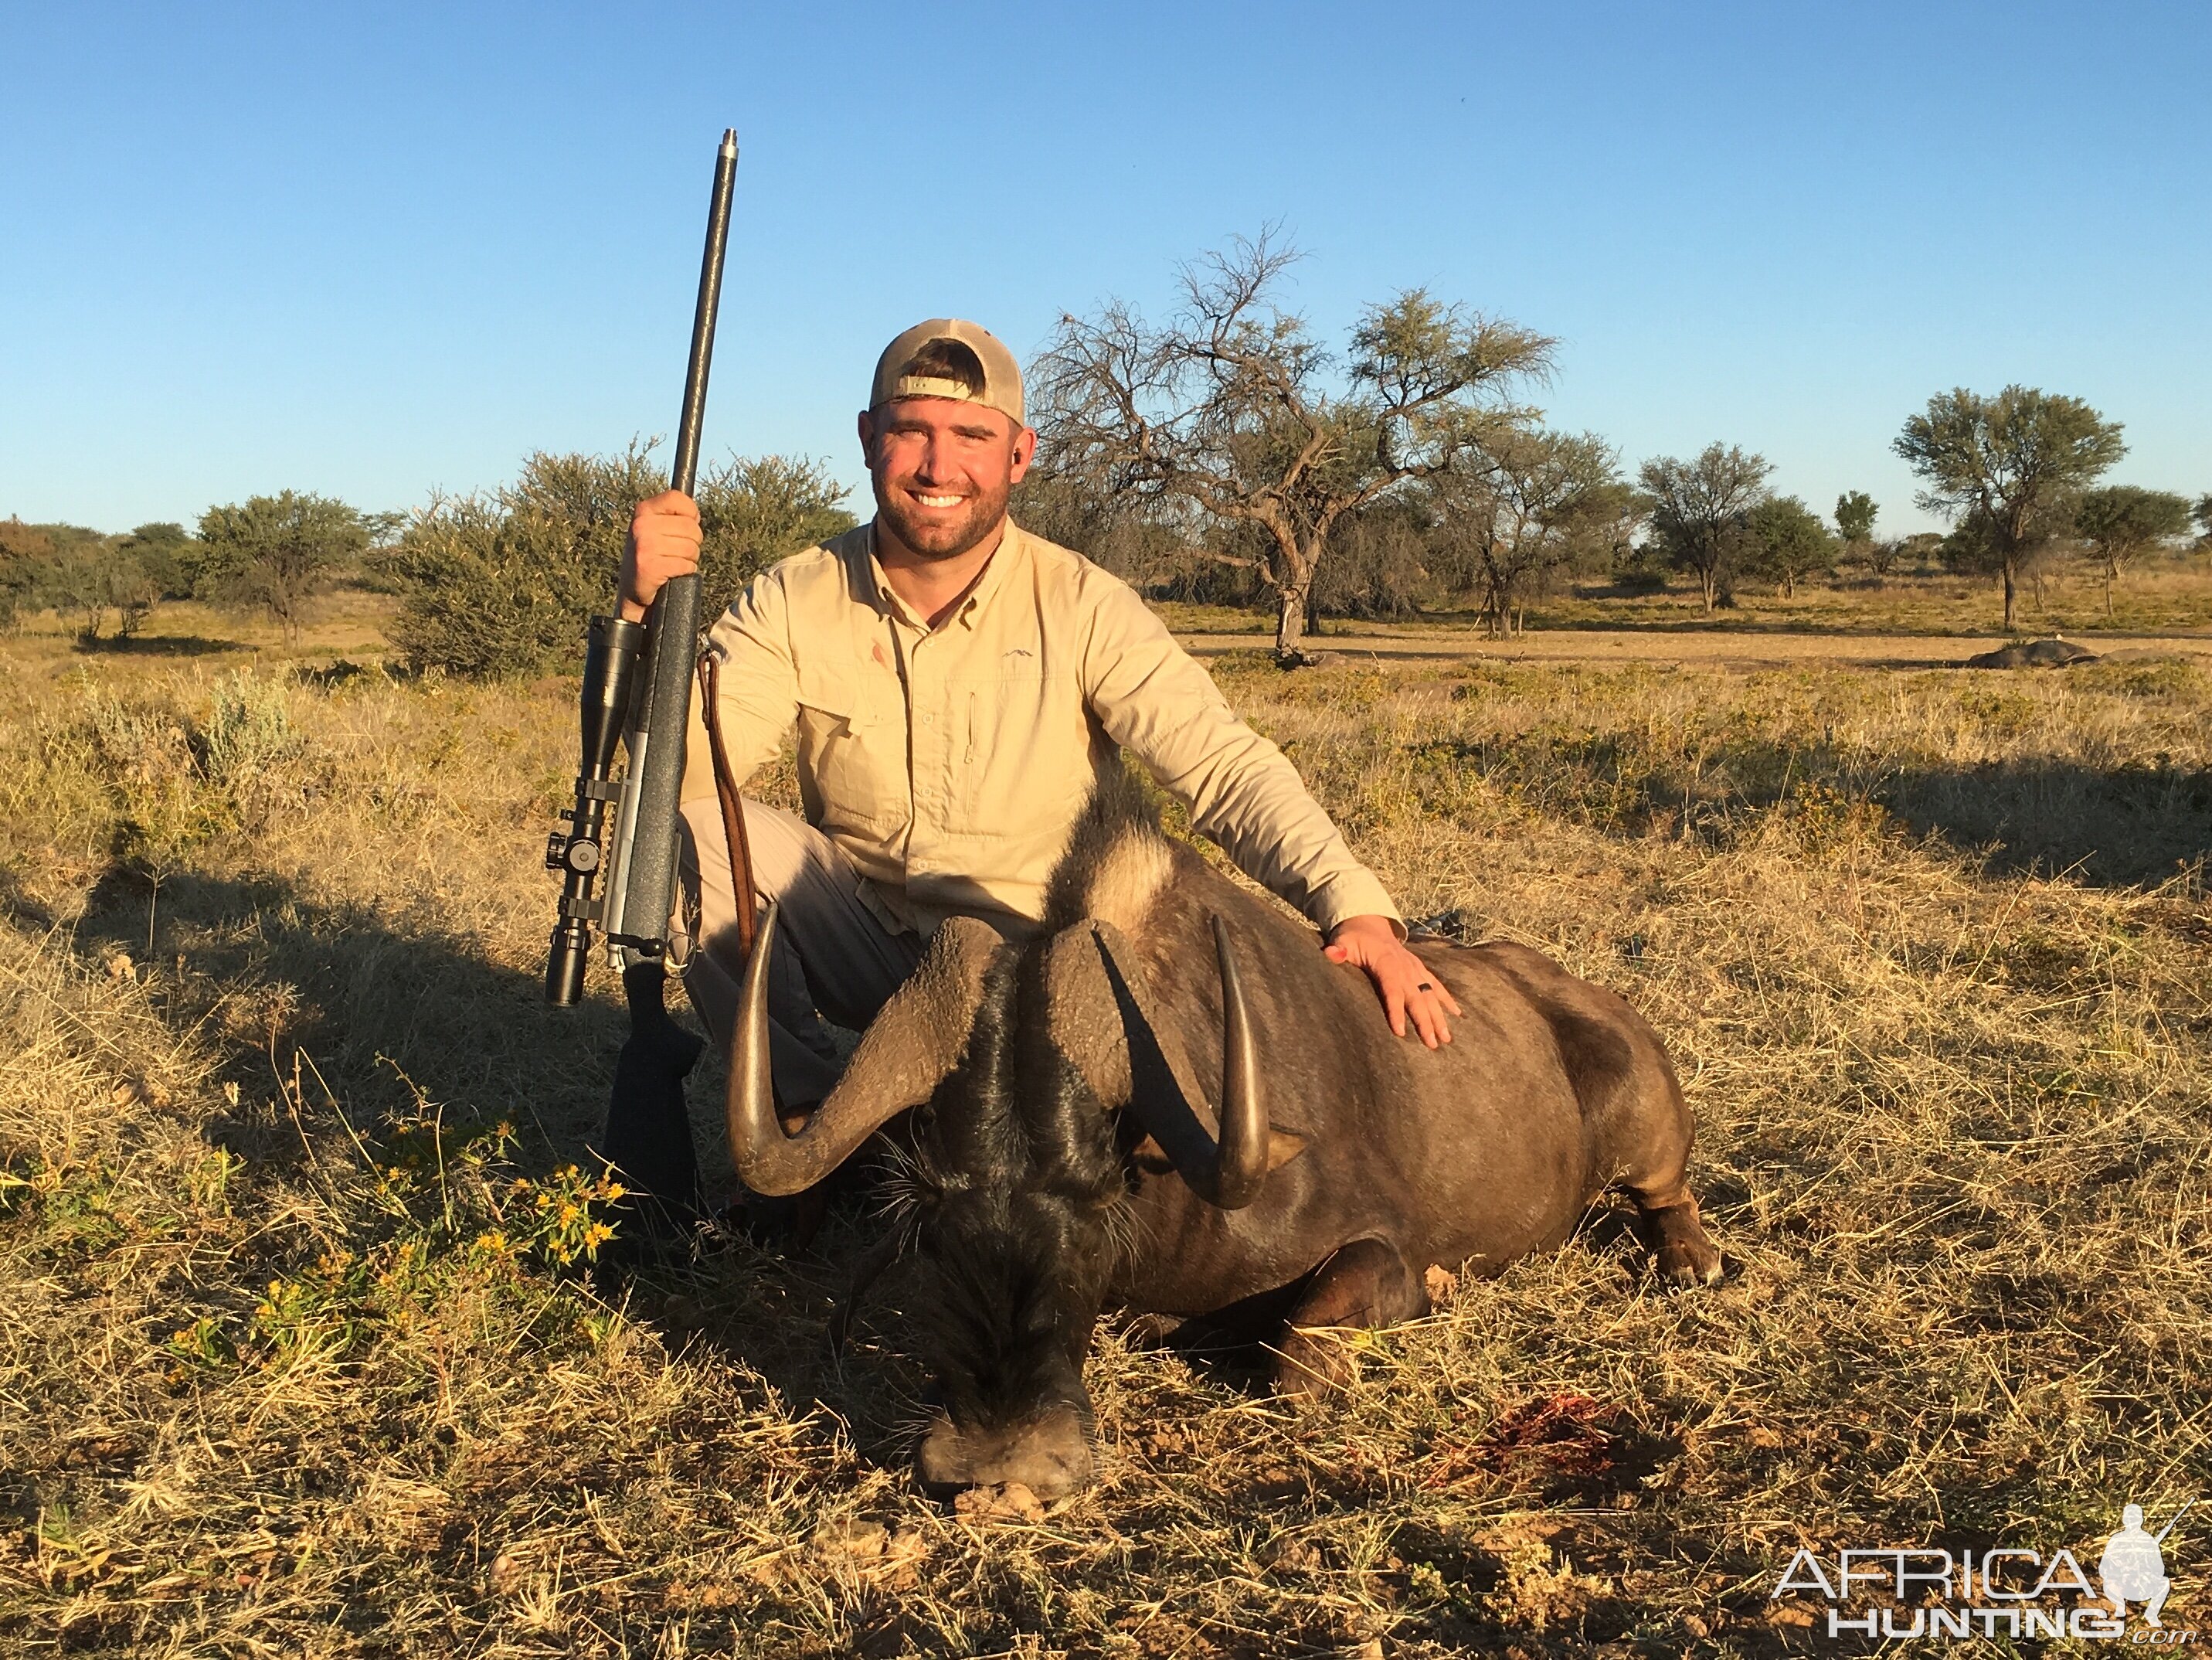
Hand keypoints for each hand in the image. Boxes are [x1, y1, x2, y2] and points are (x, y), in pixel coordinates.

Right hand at [621, 490, 702, 620]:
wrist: (633, 589)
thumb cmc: (651, 555)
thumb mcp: (655, 528)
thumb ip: (673, 515)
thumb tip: (695, 514)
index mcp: (643, 510)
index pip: (677, 498)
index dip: (691, 513)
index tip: (687, 525)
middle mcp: (641, 524)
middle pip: (691, 527)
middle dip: (693, 542)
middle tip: (677, 551)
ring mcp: (645, 545)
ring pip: (691, 548)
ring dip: (689, 559)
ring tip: (673, 562)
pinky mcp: (650, 566)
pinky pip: (685, 565)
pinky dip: (685, 571)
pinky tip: (672, 573)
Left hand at [1324, 914, 1461, 1048]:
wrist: (1368, 923)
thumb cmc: (1353, 937)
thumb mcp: (1342, 941)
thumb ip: (1337, 950)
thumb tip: (1332, 953)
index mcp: (1386, 962)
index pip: (1392, 990)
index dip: (1396, 1010)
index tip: (1400, 1031)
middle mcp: (1405, 966)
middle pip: (1417, 997)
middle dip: (1425, 1021)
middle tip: (1432, 1044)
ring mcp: (1415, 968)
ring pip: (1430, 994)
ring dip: (1439, 1016)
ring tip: (1446, 1038)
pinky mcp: (1419, 969)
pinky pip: (1436, 985)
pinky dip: (1448, 999)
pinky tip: (1458, 1015)